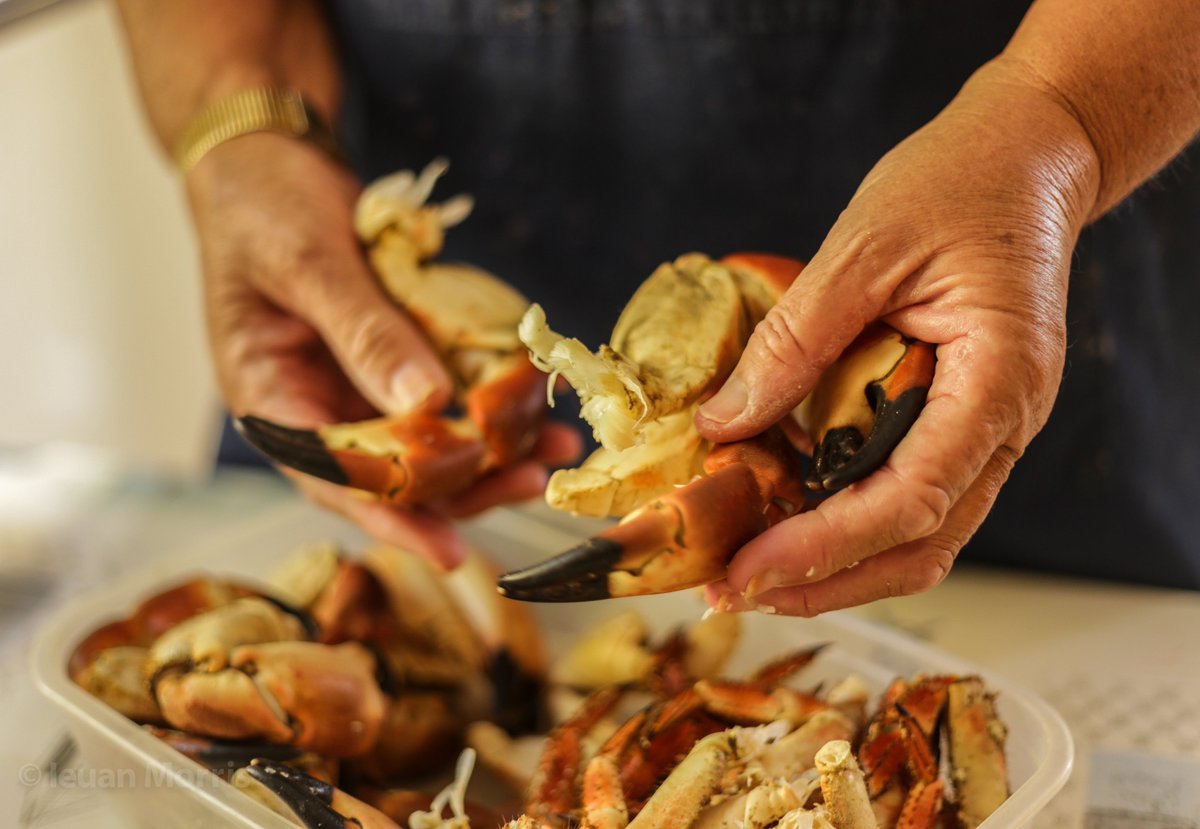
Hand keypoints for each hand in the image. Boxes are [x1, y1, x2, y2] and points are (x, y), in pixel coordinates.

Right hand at [186, 134, 579, 567]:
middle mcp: (316, 405)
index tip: (450, 549)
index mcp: (271, 398)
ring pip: (424, 441)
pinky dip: (483, 402)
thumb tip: (426, 403)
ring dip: (486, 451)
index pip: (332, 480)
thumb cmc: (261, 209)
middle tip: (531, 483)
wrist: (268, 157)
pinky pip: (441, 393)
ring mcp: (356, 383)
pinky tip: (532, 406)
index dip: (392, 518)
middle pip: (390, 474)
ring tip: (549, 450)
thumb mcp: (308, 266)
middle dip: (462, 488)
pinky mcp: (392, 357)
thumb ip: (364, 334)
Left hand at [696, 60, 1099, 613]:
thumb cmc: (959, 184)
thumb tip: (726, 424)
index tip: (751, 568)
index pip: (917, 497)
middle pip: (922, 542)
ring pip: (919, 534)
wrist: (1023, 155)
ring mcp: (985, 428)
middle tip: (734, 590)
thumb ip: (795, 340)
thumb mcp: (862, 247)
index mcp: (999, 379)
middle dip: (826, 580)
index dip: (829, 546)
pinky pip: (908, 492)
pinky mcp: (957, 420)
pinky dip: (848, 520)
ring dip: (836, 566)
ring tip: (751, 572)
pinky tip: (787, 518)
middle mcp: (1003, 421)